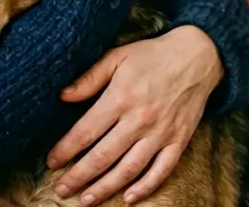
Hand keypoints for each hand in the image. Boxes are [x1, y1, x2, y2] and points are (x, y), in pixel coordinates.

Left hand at [48, 27, 223, 204]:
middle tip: (61, 190)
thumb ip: (89, 78)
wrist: (197, 56)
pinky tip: (128, 197)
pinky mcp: (179, 141)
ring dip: (106, 187)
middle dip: (79, 176)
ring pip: (129, 169)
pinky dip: (145, 187)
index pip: (86, 132)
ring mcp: (161, 133)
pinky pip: (162, 170)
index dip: (66, 150)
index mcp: (120, 98)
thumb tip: (62, 96)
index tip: (51, 162)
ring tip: (87, 200)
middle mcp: (139, 120)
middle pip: (103, 156)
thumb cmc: (151, 55)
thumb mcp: (117, 57)